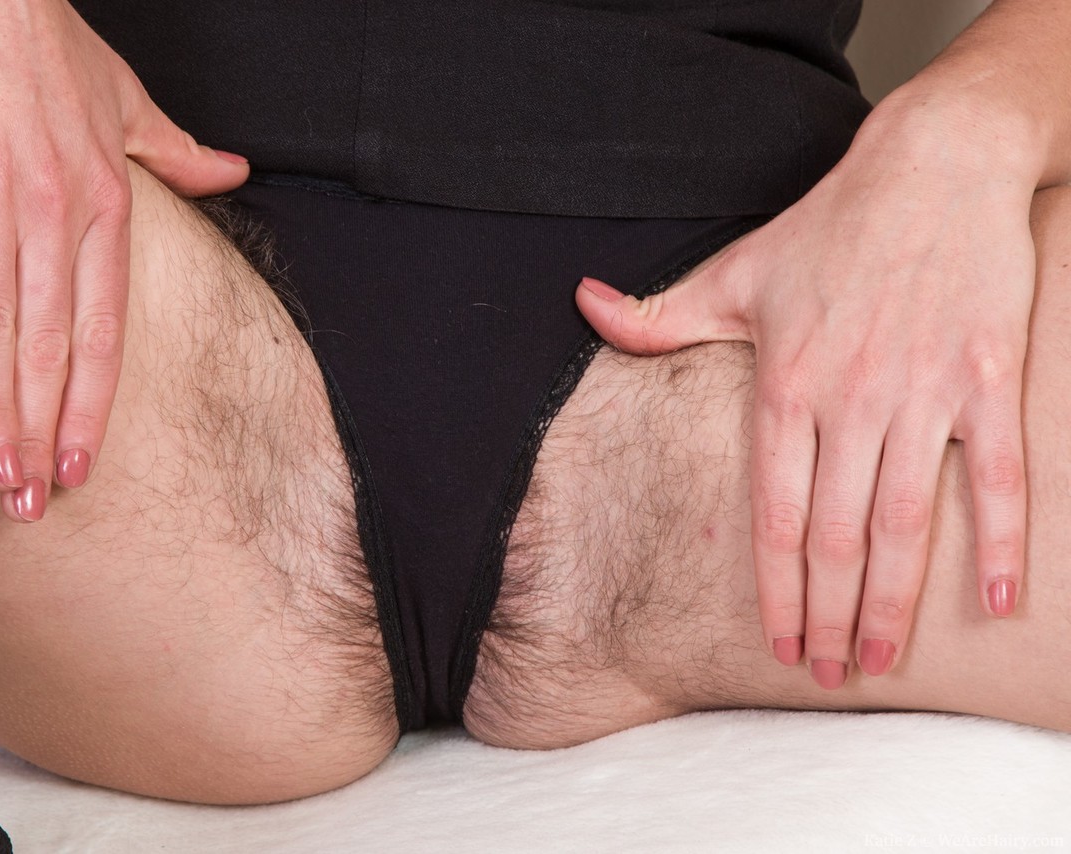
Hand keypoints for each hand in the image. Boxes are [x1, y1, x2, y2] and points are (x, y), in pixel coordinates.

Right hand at [0, 0, 249, 520]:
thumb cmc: (45, 37)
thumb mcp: (128, 98)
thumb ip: (180, 152)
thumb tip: (234, 173)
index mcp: (105, 204)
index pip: (106, 330)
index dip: (96, 406)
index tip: (86, 467)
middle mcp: (54, 212)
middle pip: (53, 347)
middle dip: (44, 432)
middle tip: (33, 504)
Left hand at [576, 101, 1034, 687]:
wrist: (935, 164)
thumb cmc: (830, 225)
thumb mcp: (732, 271)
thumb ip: (657, 313)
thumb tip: (582, 303)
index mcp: (785, 386)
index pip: (772, 515)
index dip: (774, 590)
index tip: (777, 645)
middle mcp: (849, 400)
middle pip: (834, 536)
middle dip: (827, 615)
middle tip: (827, 674)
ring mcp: (921, 393)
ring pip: (905, 522)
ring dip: (892, 601)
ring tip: (879, 659)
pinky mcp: (986, 378)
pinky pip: (999, 477)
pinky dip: (1002, 542)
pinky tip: (1000, 603)